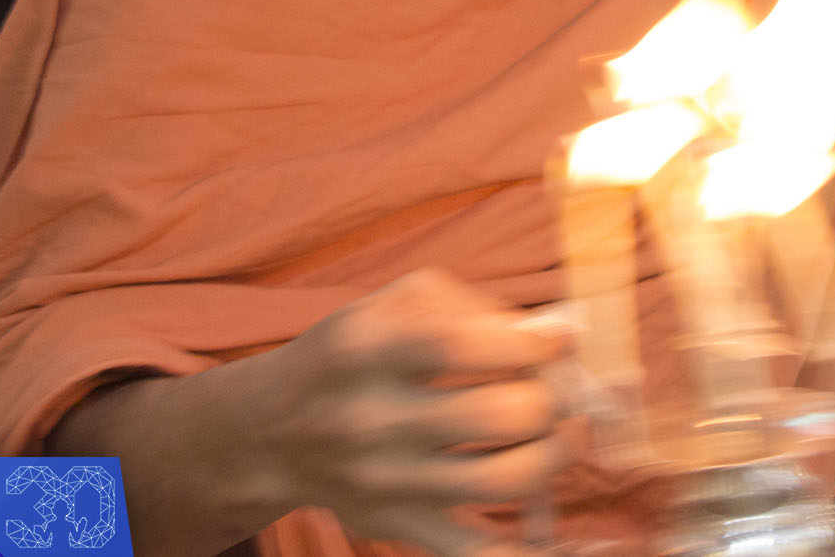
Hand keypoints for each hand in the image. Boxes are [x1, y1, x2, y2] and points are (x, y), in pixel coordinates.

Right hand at [49, 268, 569, 556]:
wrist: (273, 429)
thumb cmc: (354, 351)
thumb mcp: (393, 303)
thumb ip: (473, 308)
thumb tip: (554, 334)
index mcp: (370, 347)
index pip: (466, 344)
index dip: (531, 342)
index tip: (558, 340)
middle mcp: (373, 416)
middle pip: (499, 415)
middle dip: (551, 400)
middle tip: (559, 392)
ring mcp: (385, 480)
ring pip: (505, 479)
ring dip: (555, 454)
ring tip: (561, 436)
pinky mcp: (395, 526)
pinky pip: (474, 552)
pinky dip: (526, 554)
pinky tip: (559, 541)